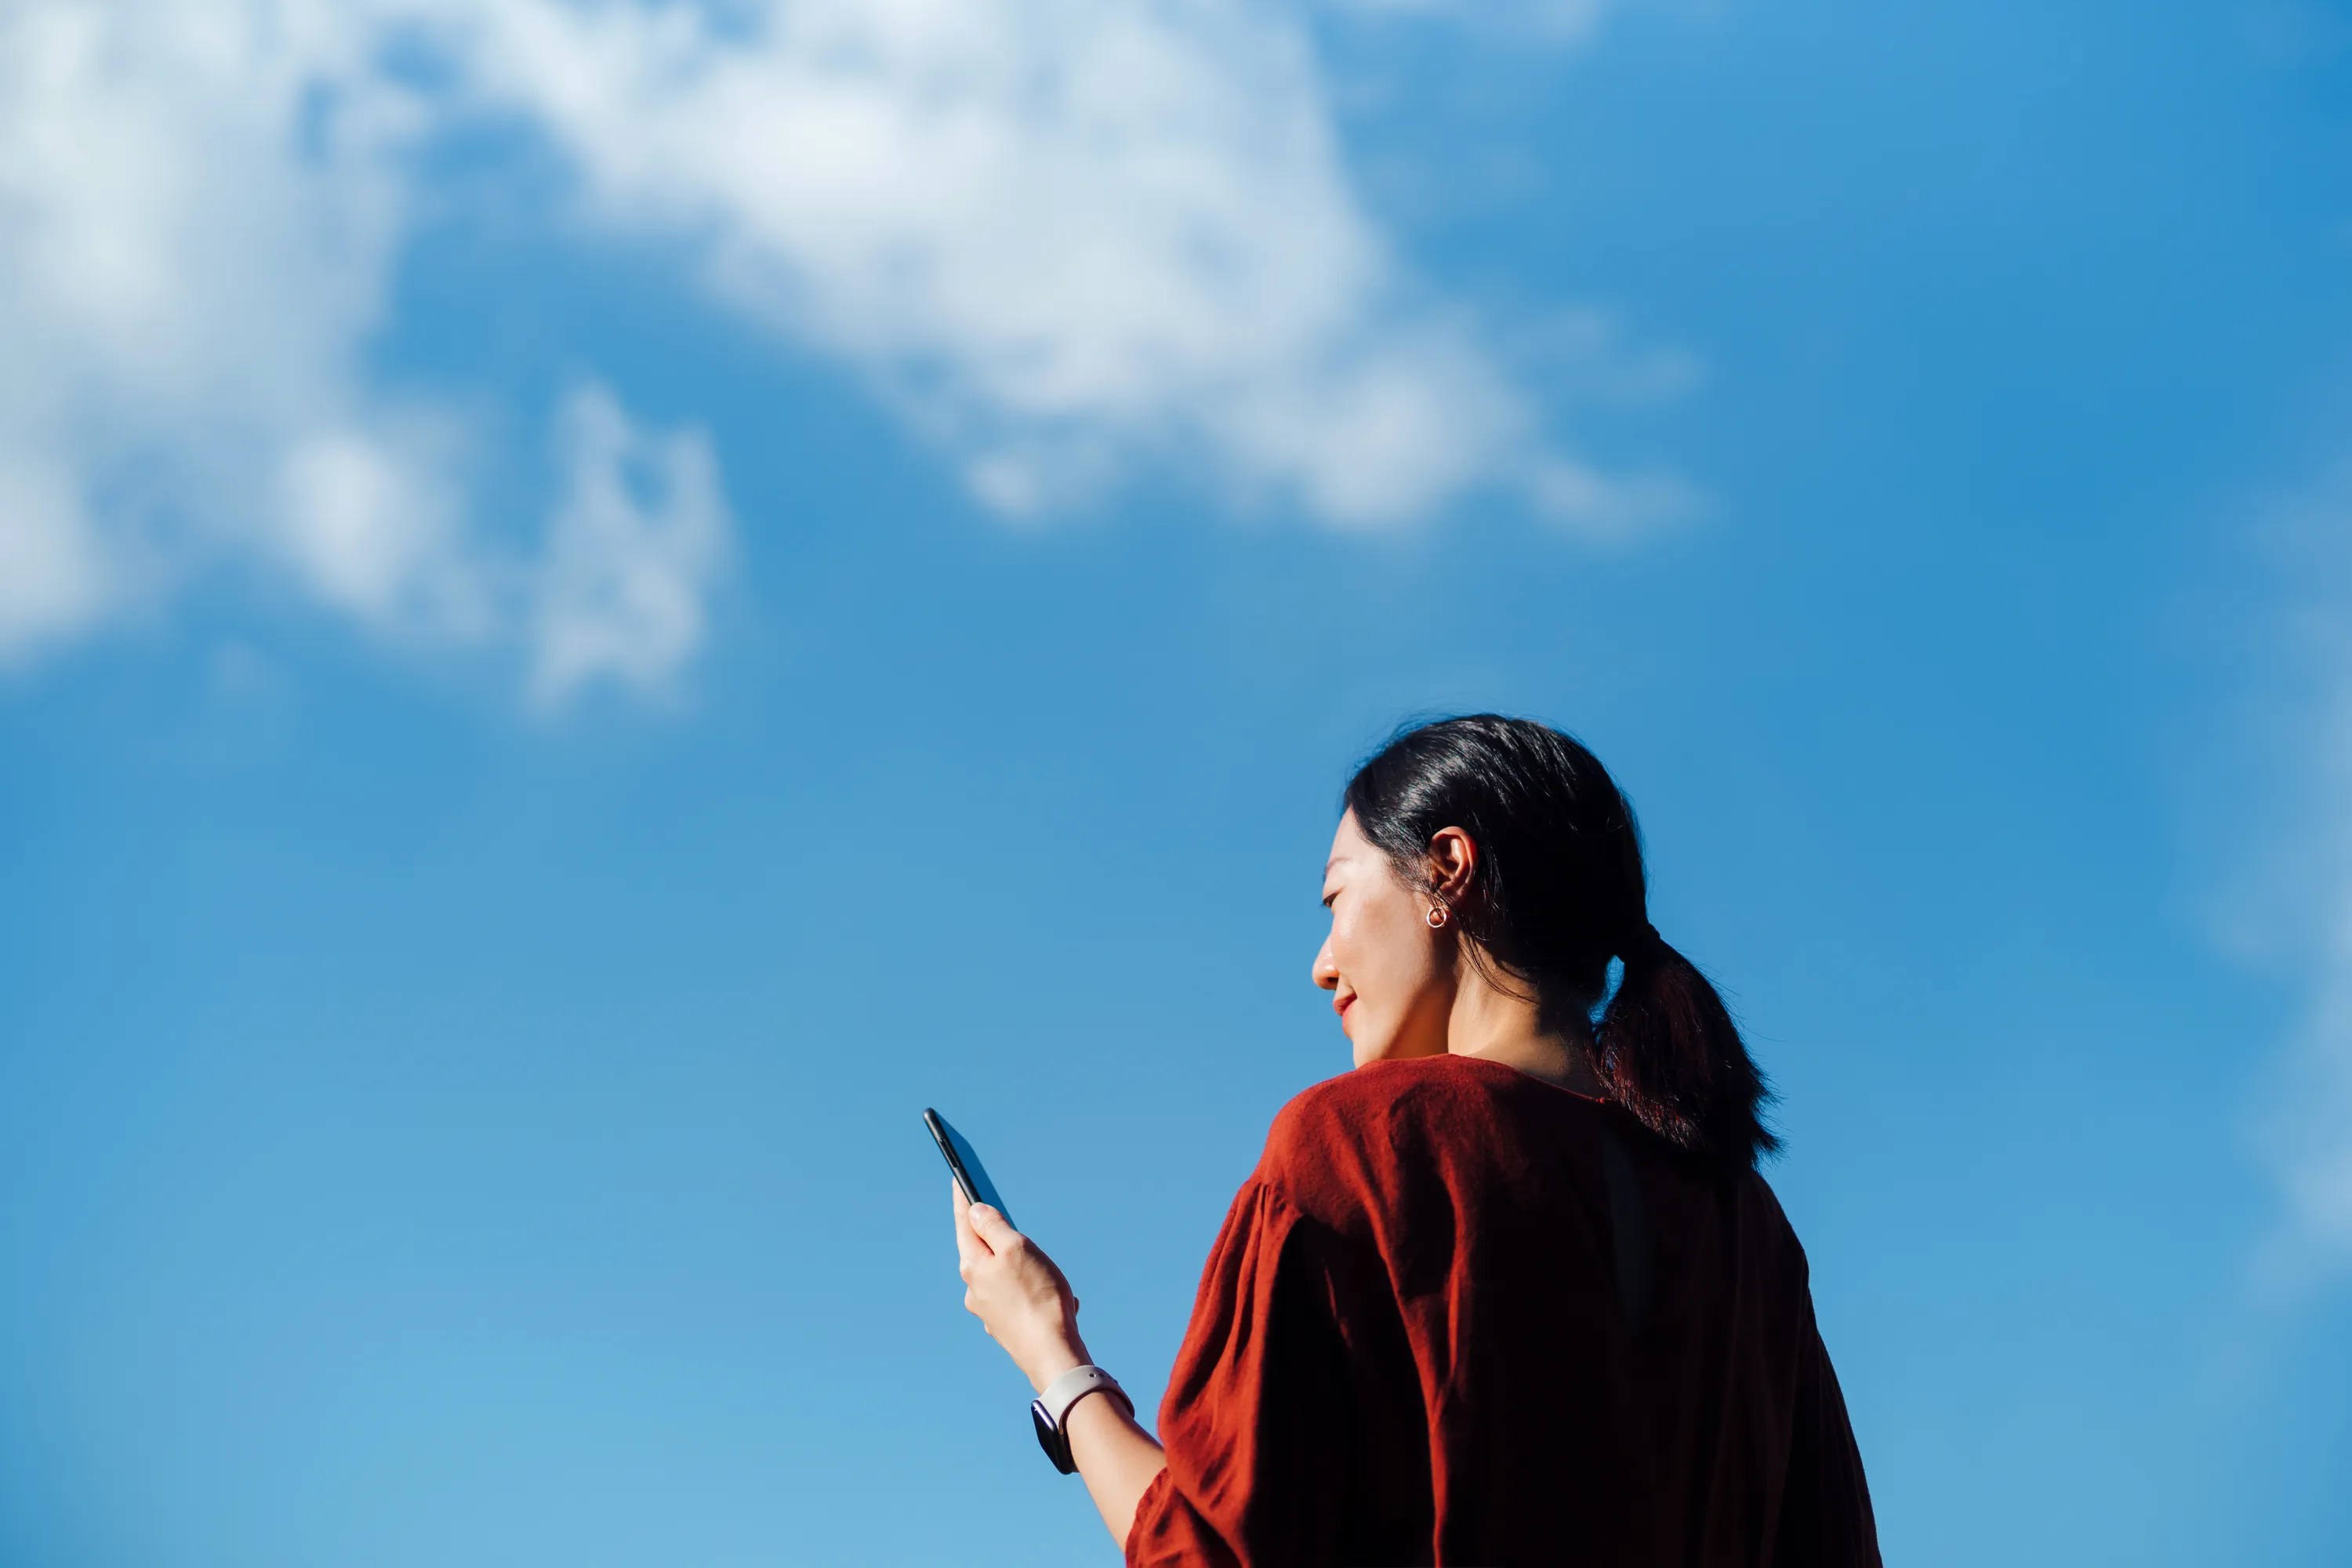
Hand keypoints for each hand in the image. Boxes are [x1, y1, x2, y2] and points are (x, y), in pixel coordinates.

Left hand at [952, 1183, 1089, 1392]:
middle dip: (999, 1238)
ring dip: (1024, 1269)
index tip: (958, 1180)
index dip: (963, 1200)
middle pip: (982, 1251)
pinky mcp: (1006, 1326)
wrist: (1051, 1352)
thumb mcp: (1016, 1248)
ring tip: (1049, 1274)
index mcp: (973, 1266)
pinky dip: (1034, 1292)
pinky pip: (1019, 1298)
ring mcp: (988, 1310)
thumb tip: (975, 1212)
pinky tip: (1054, 1298)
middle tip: (1013, 1228)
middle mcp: (974, 1289)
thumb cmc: (1037, 1297)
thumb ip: (993, 1227)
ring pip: (1003, 1276)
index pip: (965, 1224)